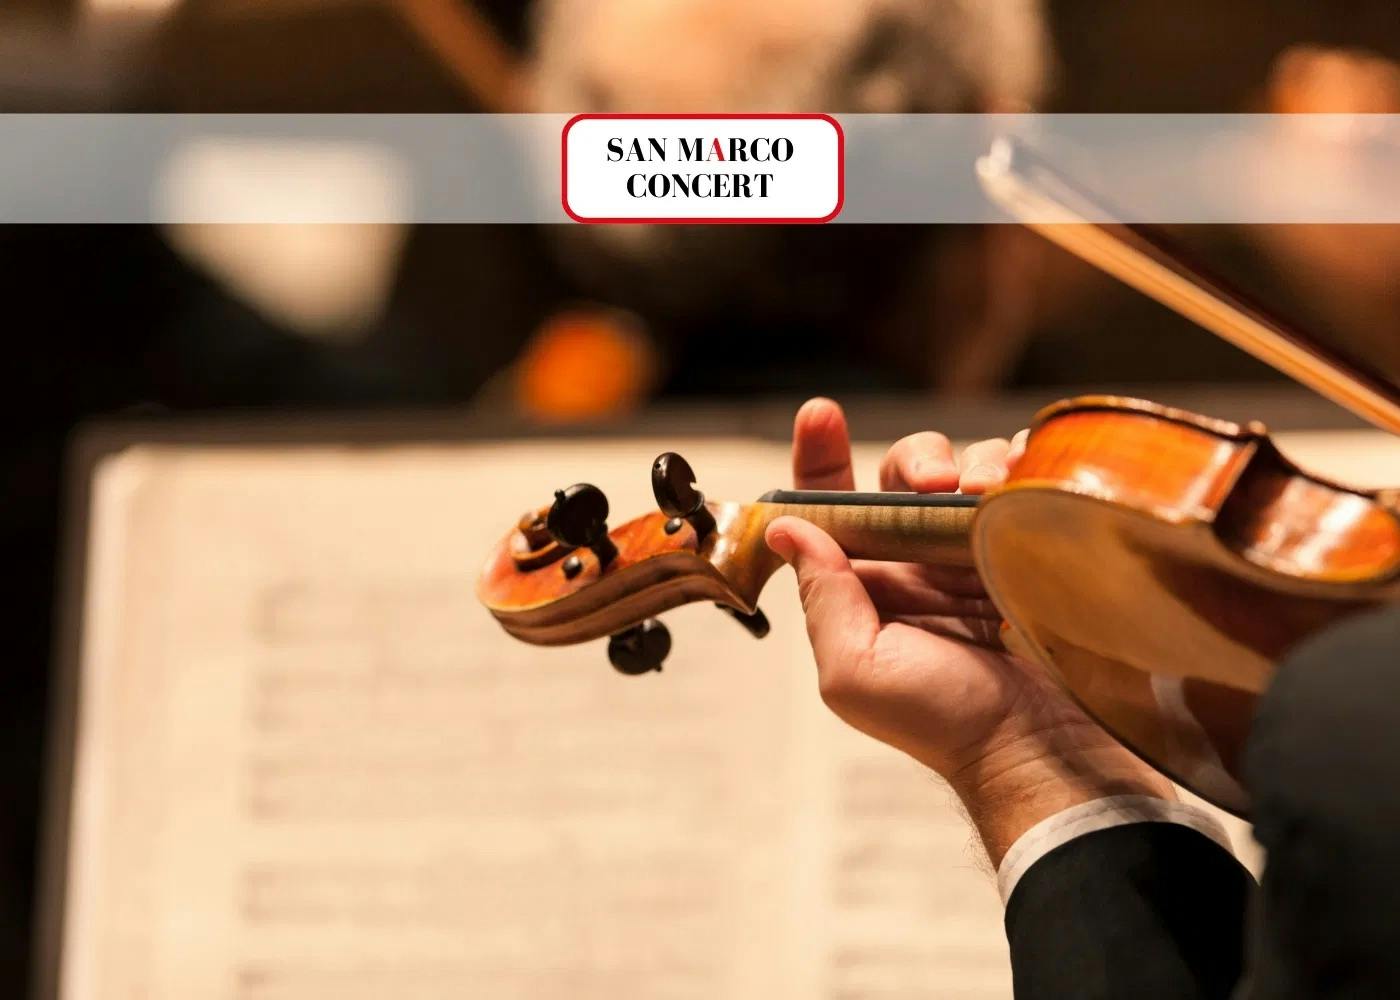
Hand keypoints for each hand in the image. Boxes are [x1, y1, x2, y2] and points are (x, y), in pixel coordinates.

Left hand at [765, 399, 1173, 862]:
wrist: (1041, 748)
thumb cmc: (945, 722)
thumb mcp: (855, 670)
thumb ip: (821, 597)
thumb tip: (787, 527)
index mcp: (866, 586)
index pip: (832, 506)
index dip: (821, 456)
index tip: (821, 415)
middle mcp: (918, 561)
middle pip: (905, 473)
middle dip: (918, 459)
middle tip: (939, 482)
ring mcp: (979, 552)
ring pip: (968, 469)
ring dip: (976, 464)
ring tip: (988, 495)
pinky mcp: (1034, 548)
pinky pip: (1026, 483)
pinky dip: (1025, 466)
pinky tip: (1027, 478)